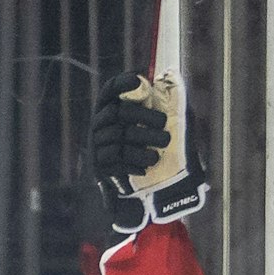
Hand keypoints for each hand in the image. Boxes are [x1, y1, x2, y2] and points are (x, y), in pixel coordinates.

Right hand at [89, 71, 208, 232]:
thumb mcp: (165, 130)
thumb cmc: (155, 152)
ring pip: (118, 137)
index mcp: (113, 109)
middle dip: (142, 116)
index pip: (111, 89)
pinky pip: (115, 160)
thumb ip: (169, 108)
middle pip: (118, 112)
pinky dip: (134, 162)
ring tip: (161, 148)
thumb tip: (175, 80)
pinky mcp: (100, 167)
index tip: (138, 81)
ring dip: (143, 142)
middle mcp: (101, 124)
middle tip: (163, 124)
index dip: (122, 83)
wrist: (144, 193)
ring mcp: (98, 146)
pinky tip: (146, 166)